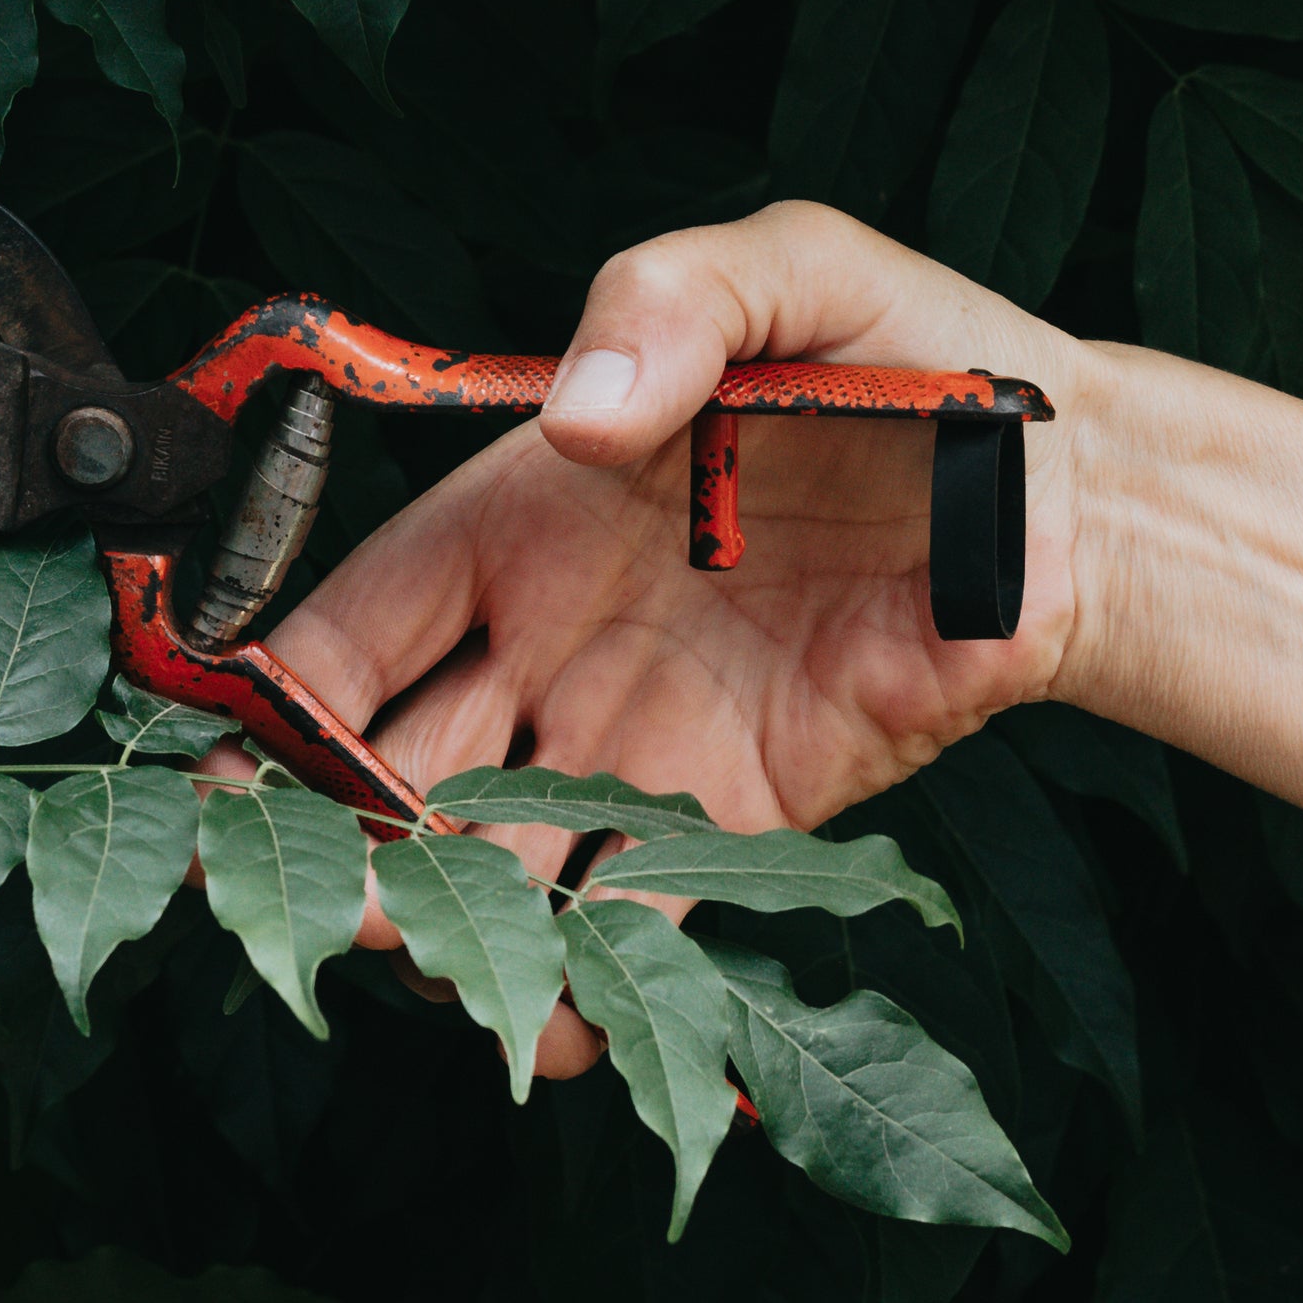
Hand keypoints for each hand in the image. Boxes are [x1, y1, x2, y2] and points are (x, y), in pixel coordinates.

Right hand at [258, 203, 1118, 1078]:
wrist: (1081, 489)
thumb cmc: (921, 362)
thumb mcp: (787, 271)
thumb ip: (667, 307)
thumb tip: (586, 423)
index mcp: (516, 520)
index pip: (352, 627)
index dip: (272, 697)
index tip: (221, 761)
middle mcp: (551, 648)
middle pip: (395, 771)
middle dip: (332, 842)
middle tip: (296, 895)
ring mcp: (635, 745)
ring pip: (495, 862)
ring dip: (447, 927)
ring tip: (422, 962)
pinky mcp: (740, 822)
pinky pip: (640, 921)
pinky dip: (595, 988)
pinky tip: (562, 1031)